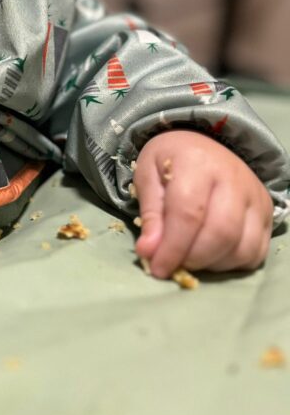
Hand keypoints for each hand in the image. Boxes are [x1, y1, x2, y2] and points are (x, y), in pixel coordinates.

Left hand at [134, 130, 272, 277]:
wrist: (202, 146)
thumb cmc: (170, 162)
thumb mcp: (147, 176)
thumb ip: (150, 214)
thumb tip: (149, 252)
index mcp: (197, 162)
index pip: (189, 214)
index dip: (172, 248)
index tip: (157, 268)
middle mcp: (234, 178)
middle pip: (222, 233)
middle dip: (194, 258)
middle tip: (173, 264)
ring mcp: (256, 196)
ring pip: (243, 247)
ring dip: (212, 264)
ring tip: (190, 257)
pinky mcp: (267, 213)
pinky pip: (256, 252)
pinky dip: (232, 263)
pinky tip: (211, 255)